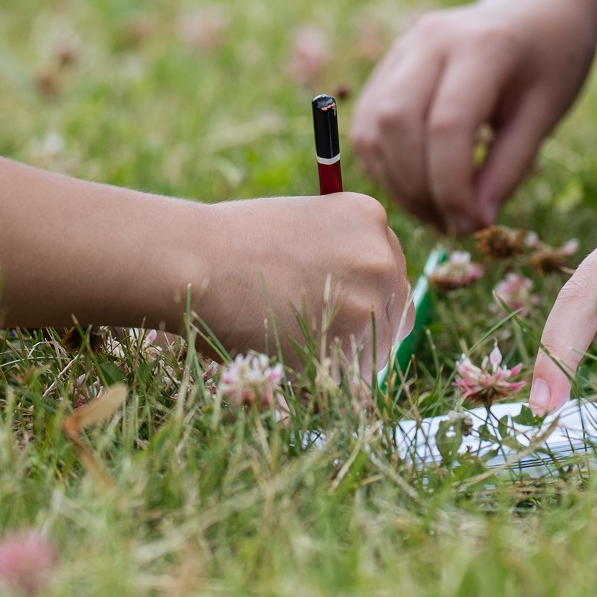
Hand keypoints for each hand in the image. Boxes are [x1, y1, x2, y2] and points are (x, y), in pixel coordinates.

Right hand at [175, 192, 410, 382]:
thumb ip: (340, 252)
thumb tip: (359, 295)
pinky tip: (290, 355)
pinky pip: (352, 376)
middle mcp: (381, 257)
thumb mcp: (304, 225)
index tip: (339, 304)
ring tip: (294, 341)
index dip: (366, 293)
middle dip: (367, 327)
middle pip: (396, 310)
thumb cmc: (234, 243)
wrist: (200, 262)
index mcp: (371, 218)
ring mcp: (369, 302)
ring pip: (377, 348)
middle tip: (322, 335)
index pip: (391, 269)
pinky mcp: (352, 346)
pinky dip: (326, 377)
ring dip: (346, 356)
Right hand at [359, 0, 596, 231]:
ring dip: (399, 184)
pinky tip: (422, 185)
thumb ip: (508, 167)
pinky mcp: (388, 66)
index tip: (474, 224)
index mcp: (483, 44)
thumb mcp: (546, 114)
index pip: (447, 124)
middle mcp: (431, 39)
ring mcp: (403, 48)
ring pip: (374, 128)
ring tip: (439, 211)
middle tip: (453, 224)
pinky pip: (369, 126)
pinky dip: (388, 166)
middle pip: (397, 123)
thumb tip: (472, 222)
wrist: (534, 11)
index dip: (452, 186)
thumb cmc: (550, 64)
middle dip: (419, 188)